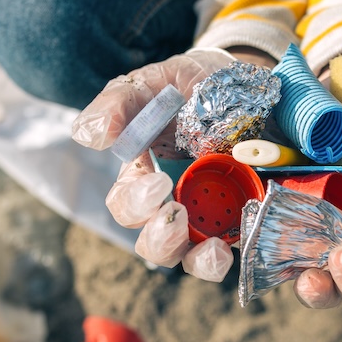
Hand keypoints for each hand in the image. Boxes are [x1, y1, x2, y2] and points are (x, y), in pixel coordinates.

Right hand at [71, 48, 238, 280]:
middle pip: (153, 243)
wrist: (253, 81)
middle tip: (175, 216)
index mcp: (143, 175)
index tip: (157, 184)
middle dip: (159, 238)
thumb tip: (88, 135)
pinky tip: (236, 244)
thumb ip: (119, 104)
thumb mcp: (156, 84)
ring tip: (212, 249)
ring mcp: (210, 214)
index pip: (125, 204)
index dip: (135, 203)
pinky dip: (234, 255)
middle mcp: (173, 203)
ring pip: (191, 258)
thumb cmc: (192, 84)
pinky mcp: (245, 217)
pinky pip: (237, 250)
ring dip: (196, 260)